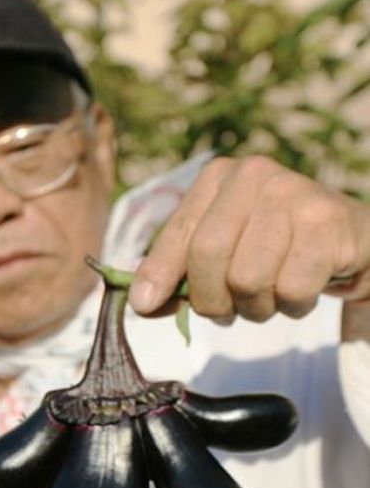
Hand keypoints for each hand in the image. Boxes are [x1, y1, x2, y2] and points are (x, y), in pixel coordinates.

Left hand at [129, 155, 369, 322]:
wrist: (348, 240)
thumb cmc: (274, 248)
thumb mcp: (222, 250)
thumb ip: (179, 271)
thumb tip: (141, 303)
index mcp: (218, 177)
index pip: (179, 234)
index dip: (159, 274)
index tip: (146, 306)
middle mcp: (254, 176)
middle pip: (208, 257)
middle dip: (213, 300)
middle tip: (228, 311)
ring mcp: (294, 194)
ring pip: (248, 280)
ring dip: (257, 307)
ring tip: (271, 294)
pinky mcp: (328, 223)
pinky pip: (291, 290)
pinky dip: (293, 305)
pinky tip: (302, 288)